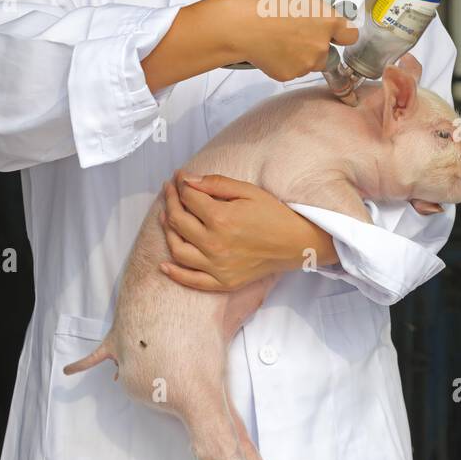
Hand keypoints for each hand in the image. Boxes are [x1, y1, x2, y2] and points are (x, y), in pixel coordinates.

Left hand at [157, 168, 337, 291]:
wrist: (296, 243)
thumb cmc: (273, 214)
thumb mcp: (247, 191)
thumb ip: (215, 184)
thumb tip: (187, 180)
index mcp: (221, 218)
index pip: (188, 199)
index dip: (180, 185)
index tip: (178, 177)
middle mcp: (214, 244)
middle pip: (178, 221)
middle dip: (171, 202)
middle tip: (170, 191)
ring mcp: (217, 266)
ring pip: (178, 249)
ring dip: (167, 231)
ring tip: (166, 217)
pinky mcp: (222, 282)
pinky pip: (191, 280)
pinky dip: (174, 273)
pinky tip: (164, 264)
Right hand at [227, 0, 358, 81]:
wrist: (237, 25)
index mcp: (328, 21)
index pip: (351, 35)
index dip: (342, 31)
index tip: (331, 28)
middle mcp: (321, 46)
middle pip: (329, 51)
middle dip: (318, 44)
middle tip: (297, 31)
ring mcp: (305, 64)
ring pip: (311, 63)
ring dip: (303, 54)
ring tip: (282, 39)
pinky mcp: (288, 75)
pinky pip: (293, 70)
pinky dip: (286, 62)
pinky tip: (272, 49)